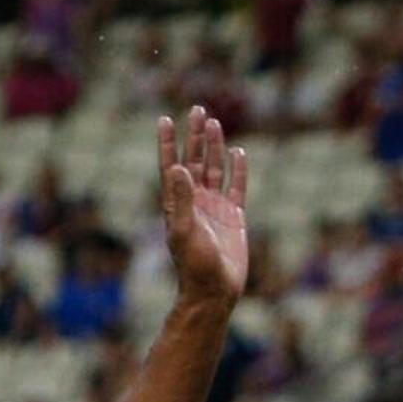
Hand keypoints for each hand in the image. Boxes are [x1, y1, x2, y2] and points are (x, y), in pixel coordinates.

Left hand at [156, 107, 250, 308]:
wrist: (215, 291)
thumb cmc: (194, 265)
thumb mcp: (184, 230)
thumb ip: (182, 199)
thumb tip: (178, 168)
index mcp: (177, 204)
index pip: (171, 166)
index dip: (167, 143)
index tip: (165, 119)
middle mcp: (195, 201)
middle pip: (194, 160)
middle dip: (194, 136)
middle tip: (197, 110)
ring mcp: (215, 208)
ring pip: (214, 169)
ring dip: (214, 147)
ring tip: (213, 124)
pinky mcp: (234, 216)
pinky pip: (237, 187)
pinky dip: (238, 170)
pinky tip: (238, 153)